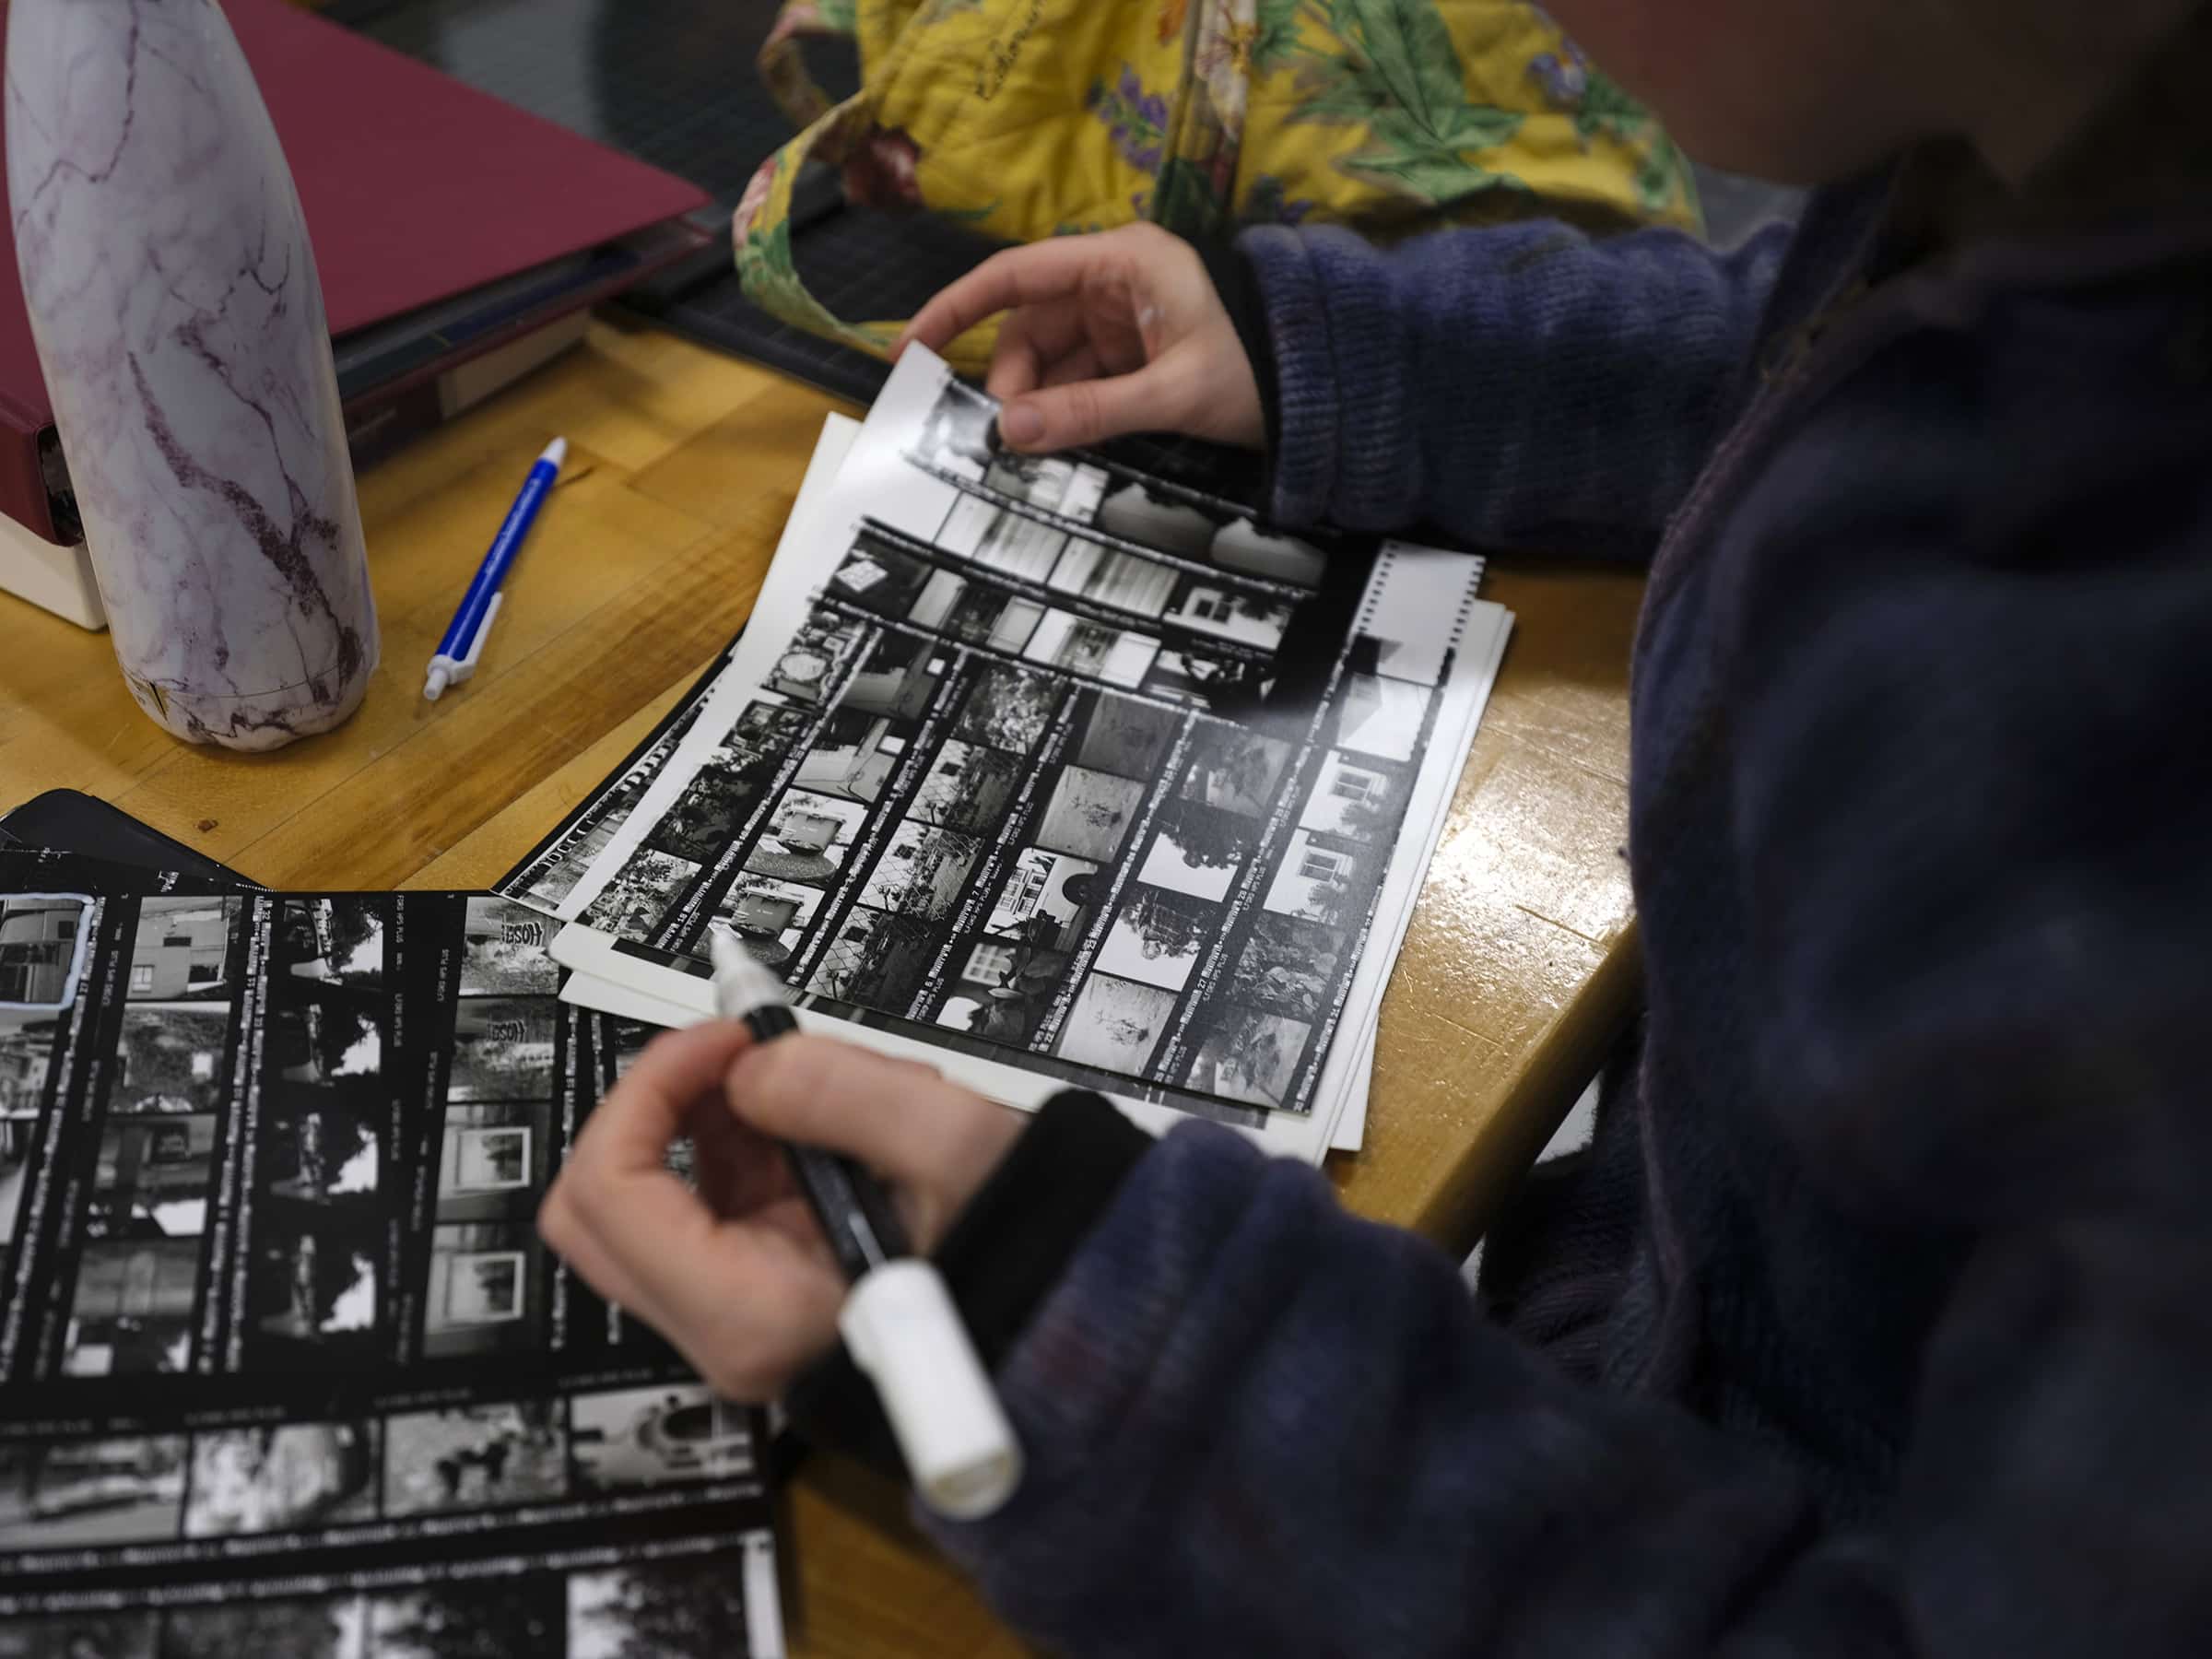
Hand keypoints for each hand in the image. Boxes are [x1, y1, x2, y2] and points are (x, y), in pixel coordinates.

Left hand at [540, 1024, 1025, 1399]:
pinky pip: (706, 1208)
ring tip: (809, 1079)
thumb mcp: (951, 1145)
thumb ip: (839, 1088)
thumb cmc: (1026, 1249)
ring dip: (701, 1118)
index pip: (611, 1194)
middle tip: (737, 1050)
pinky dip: (738, 1143)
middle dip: (653, 1106)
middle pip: (598, 1209)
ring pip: (649, 1202)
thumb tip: (748, 1069)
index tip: (728, 1039)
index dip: (647, 1091)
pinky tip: (818, 1114)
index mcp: (751, 1315)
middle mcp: (725, 1332)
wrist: (1077, 1322)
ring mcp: (740, 1316)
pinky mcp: (766, 1291)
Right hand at [900, 222, 1262, 453]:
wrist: (1325, 390)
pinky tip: (1055, 446)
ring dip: (1036, 406)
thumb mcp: (1172, 392)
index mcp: (1122, 262)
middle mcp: (1114, 283)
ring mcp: (1123, 323)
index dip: (957, 309)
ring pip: (1050, 363)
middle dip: (1009, 383)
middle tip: (1001, 440)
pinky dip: (1063, 416)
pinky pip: (1079, 385)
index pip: (1016, 275)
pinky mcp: (1133, 359)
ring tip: (1031, 451)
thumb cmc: (1261, 370)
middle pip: (1029, 328)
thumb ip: (1089, 412)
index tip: (912, 348)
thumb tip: (1010, 432)